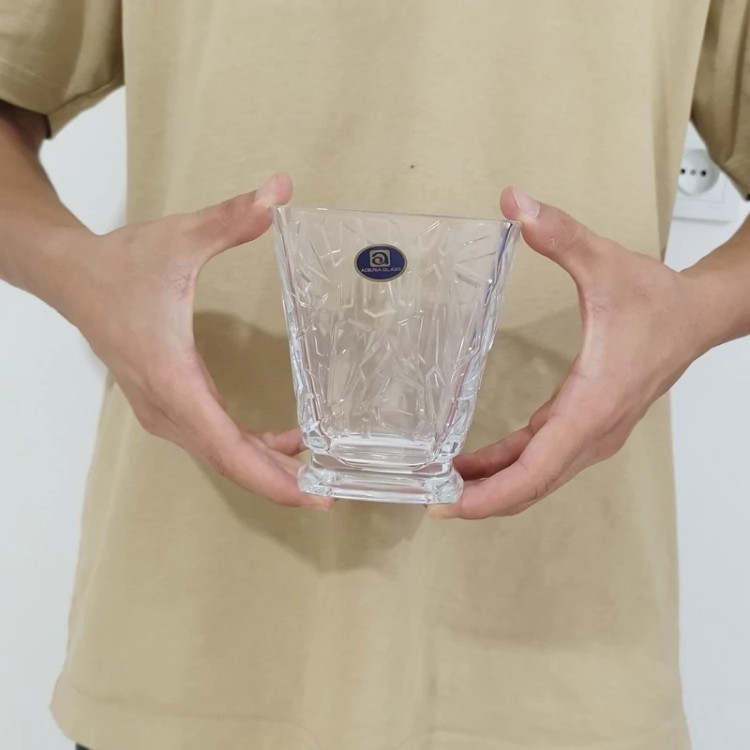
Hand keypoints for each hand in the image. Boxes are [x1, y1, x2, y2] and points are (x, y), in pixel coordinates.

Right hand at [55, 173, 332, 509]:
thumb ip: (232, 219)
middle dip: (279, 482)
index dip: (271, 476)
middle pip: (228, 461)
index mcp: (173, 378)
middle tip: (331, 495)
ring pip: (221, 455)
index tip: (312, 495)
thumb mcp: (181, 239)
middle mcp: (168, 407)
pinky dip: (249, 449)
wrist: (73, 277)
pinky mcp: (168, 404)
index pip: (225, 445)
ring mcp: (165, 411)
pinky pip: (213, 439)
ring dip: (267, 469)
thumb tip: (280, 190)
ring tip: (318, 475)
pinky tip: (285, 443)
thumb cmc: (123, 264)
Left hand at [430, 187, 708, 519]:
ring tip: (441, 488)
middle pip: (531, 485)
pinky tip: (475, 466)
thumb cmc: (657, 302)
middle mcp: (592, 431)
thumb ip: (559, 235)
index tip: (450, 505)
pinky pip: (541, 458)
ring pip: (536, 478)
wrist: (697, 318)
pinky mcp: (585, 425)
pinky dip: (507, 468)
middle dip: (481, 500)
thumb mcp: (605, 263)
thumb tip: (514, 202)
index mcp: (593, 405)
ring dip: (491, 488)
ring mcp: (590, 433)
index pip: (537, 468)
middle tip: (429, 501)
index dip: (491, 493)